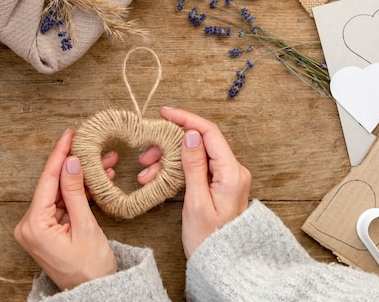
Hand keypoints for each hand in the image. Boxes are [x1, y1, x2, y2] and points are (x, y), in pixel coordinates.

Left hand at [14, 129, 116, 289]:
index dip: (60, 154)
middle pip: (53, 184)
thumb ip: (75, 192)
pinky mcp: (47, 229)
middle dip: (75, 164)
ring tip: (105, 162)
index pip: (47, 180)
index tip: (69, 134)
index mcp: (33, 226)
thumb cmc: (90, 269)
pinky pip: (63, 203)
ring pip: (60, 192)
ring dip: (81, 178)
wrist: (94, 293)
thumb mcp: (85, 226)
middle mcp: (29, 225)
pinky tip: (96, 180)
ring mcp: (37, 227)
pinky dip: (78, 192)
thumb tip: (71, 161)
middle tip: (93, 145)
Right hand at [160, 107, 250, 257]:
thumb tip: (190, 134)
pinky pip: (195, 168)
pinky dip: (175, 169)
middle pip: (199, 142)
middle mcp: (233, 171)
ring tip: (146, 171)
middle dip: (170, 144)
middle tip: (146, 154)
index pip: (209, 133)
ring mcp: (226, 178)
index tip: (164, 113)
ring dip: (168, 158)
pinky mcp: (218, 185)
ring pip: (194, 155)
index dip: (185, 119)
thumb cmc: (209, 240)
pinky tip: (156, 177)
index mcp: (231, 173)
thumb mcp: (196, 202)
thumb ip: (194, 166)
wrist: (223, 265)